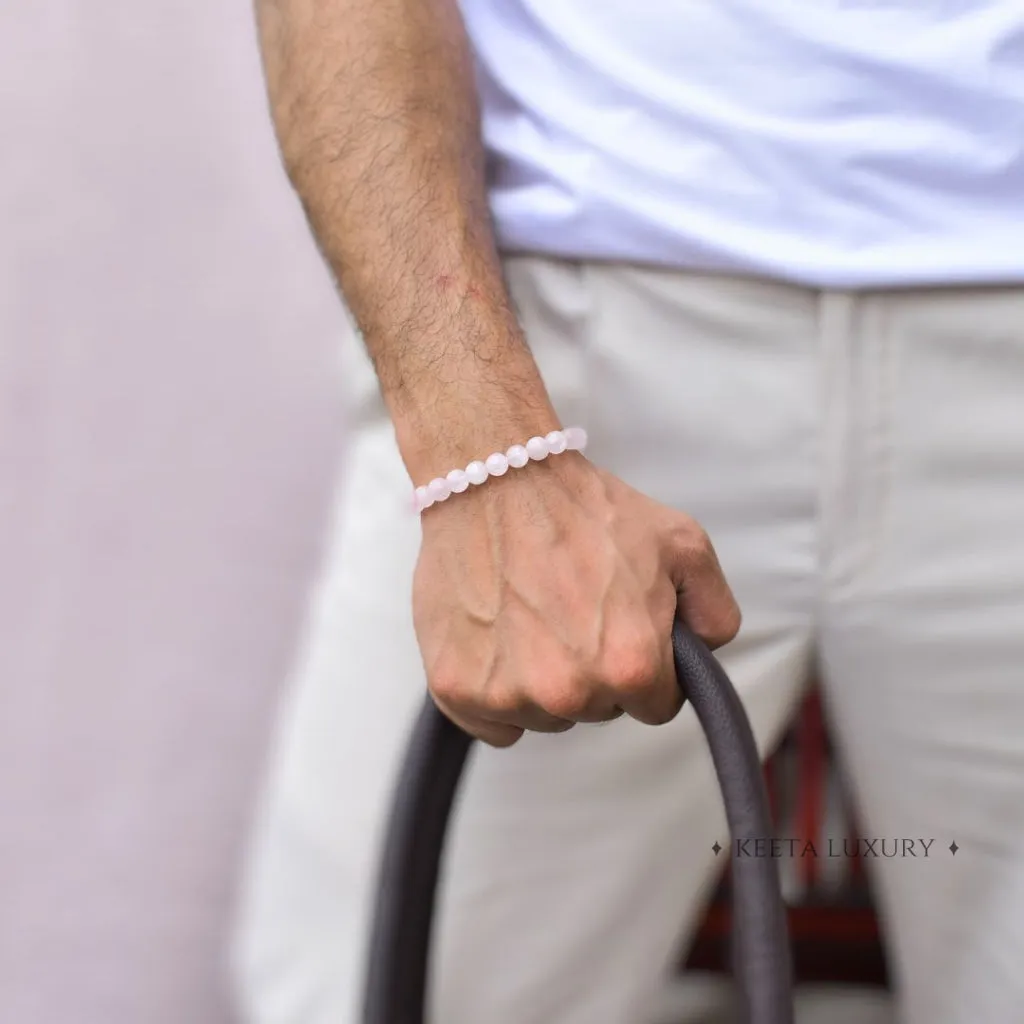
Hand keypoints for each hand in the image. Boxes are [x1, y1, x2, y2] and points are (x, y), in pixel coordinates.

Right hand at [412, 451, 740, 746]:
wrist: (497, 480)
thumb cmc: (583, 509)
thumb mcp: (683, 544)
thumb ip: (714, 611)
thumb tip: (704, 655)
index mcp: (631, 665)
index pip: (656, 706)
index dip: (646, 665)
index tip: (622, 628)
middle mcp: (569, 691)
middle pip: (598, 712)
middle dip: (594, 671)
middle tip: (573, 610)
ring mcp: (508, 694)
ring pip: (545, 718)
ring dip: (543, 682)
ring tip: (531, 614)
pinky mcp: (457, 688)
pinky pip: (493, 724)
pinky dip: (496, 693)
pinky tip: (499, 639)